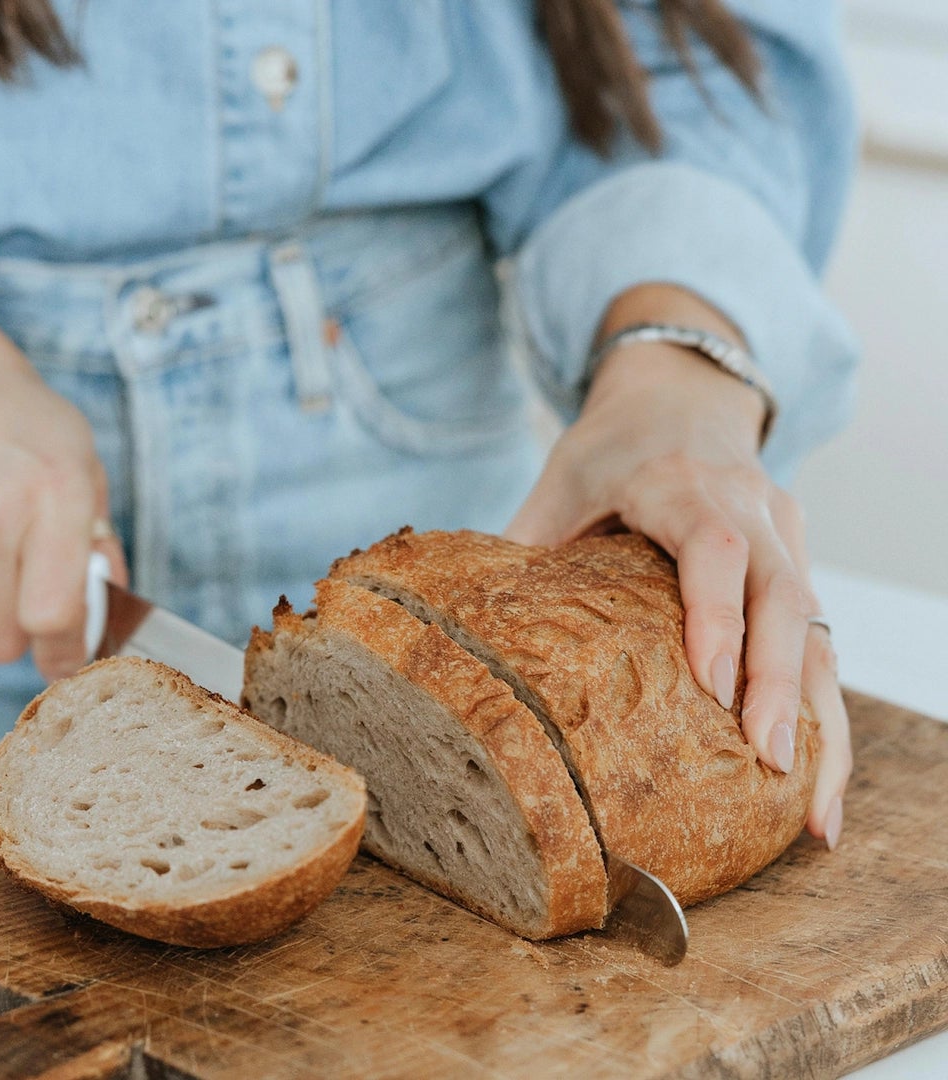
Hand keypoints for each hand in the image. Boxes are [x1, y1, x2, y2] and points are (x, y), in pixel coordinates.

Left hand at [505, 287, 848, 846]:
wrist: (682, 392)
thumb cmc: (610, 445)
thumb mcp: (560, 478)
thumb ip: (526, 543)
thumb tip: (462, 626)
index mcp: (682, 484)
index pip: (714, 549)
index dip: (716, 616)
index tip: (713, 685)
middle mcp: (750, 510)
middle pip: (782, 598)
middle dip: (779, 685)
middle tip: (767, 762)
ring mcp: (785, 538)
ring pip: (817, 630)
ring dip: (819, 721)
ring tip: (813, 811)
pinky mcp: (800, 566)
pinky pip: (821, 643)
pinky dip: (823, 714)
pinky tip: (818, 781)